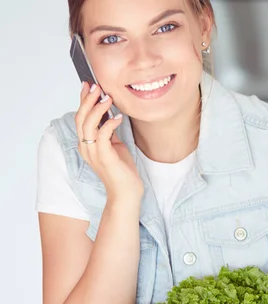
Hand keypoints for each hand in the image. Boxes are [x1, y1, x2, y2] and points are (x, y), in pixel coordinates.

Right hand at [75, 82, 142, 203]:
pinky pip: (103, 135)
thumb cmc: (122, 171)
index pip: (81, 118)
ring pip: (88, 125)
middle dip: (87, 100)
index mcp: (86, 144)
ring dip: (98, 109)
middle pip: (81, 119)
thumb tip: (110, 115)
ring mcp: (93, 153)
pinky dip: (110, 123)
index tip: (88, 85)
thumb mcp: (115, 146)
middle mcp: (86, 148)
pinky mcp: (104, 157)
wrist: (126, 193)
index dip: (83, 101)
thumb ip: (109, 132)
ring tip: (108, 98)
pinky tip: (119, 117)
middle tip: (96, 86)